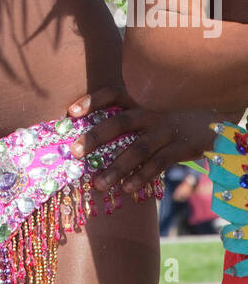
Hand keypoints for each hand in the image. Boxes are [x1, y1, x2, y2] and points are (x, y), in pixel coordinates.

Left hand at [66, 87, 217, 194]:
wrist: (213, 116)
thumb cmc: (171, 113)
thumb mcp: (150, 106)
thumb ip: (127, 114)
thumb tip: (92, 136)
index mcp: (141, 98)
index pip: (113, 94)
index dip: (92, 101)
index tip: (70, 113)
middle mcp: (151, 111)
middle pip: (120, 122)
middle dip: (95, 137)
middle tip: (75, 152)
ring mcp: (166, 129)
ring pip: (138, 149)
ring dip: (117, 168)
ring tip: (98, 184)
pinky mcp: (181, 147)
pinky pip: (158, 163)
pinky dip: (142, 177)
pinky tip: (128, 190)